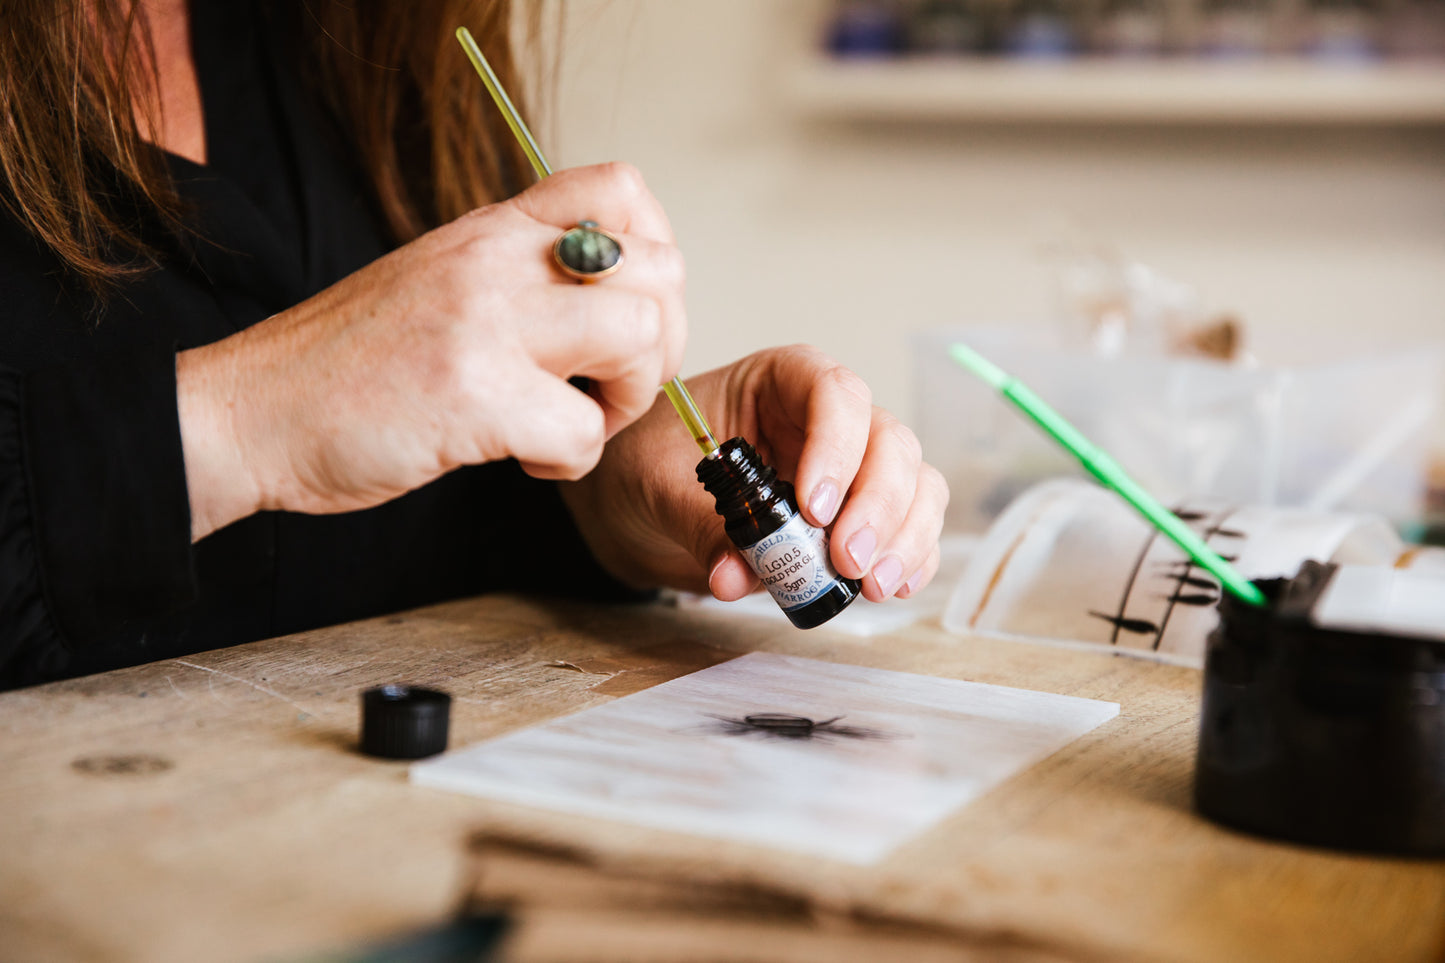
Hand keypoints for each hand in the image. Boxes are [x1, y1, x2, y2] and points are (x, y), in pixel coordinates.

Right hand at [176, 163, 685, 539]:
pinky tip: (525, 460)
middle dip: (658, 345)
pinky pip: (583, 431)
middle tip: (609, 387)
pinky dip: (570, 462)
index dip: (654, 258)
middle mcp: (496, 261)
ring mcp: (486, 324)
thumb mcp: (439, 282)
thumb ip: (517, 276)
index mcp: (492, 230)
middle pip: (659, 270)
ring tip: (571, 423)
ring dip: (626, 401)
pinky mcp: (473, 397)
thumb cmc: (348, 364)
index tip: (621, 317)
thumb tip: (611, 303)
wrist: (250, 412)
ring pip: (639, 338)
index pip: (623, 190)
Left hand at [561, 346, 948, 602]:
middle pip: (889, 441)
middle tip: (846, 560)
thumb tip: (735, 577)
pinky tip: (891, 586)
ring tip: (870, 585)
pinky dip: (912, 558)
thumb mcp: (657, 484)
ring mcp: (853, 466)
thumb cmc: (650, 463)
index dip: (838, 446)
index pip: (836, 392)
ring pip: (914, 484)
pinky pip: (909, 527)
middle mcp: (829, 418)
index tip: (813, 508)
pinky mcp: (859, 515)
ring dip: (904, 536)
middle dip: (879, 504)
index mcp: (781, 382)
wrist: (639, 501)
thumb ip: (698, 525)